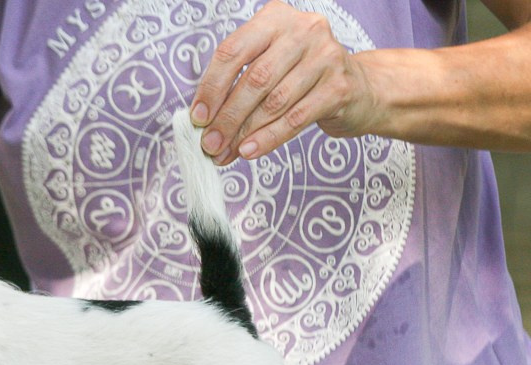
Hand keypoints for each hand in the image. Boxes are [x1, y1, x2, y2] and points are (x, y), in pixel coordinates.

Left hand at [190, 0, 377, 164]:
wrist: (359, 87)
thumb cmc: (302, 76)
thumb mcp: (269, 64)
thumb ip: (237, 83)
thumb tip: (204, 120)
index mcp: (274, 19)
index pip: (233, 51)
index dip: (211, 88)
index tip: (198, 117)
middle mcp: (302, 30)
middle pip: (254, 79)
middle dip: (227, 116)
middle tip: (210, 143)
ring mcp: (325, 56)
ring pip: (274, 102)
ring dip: (245, 132)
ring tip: (226, 152)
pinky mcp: (339, 86)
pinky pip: (295, 118)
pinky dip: (268, 138)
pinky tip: (250, 151)